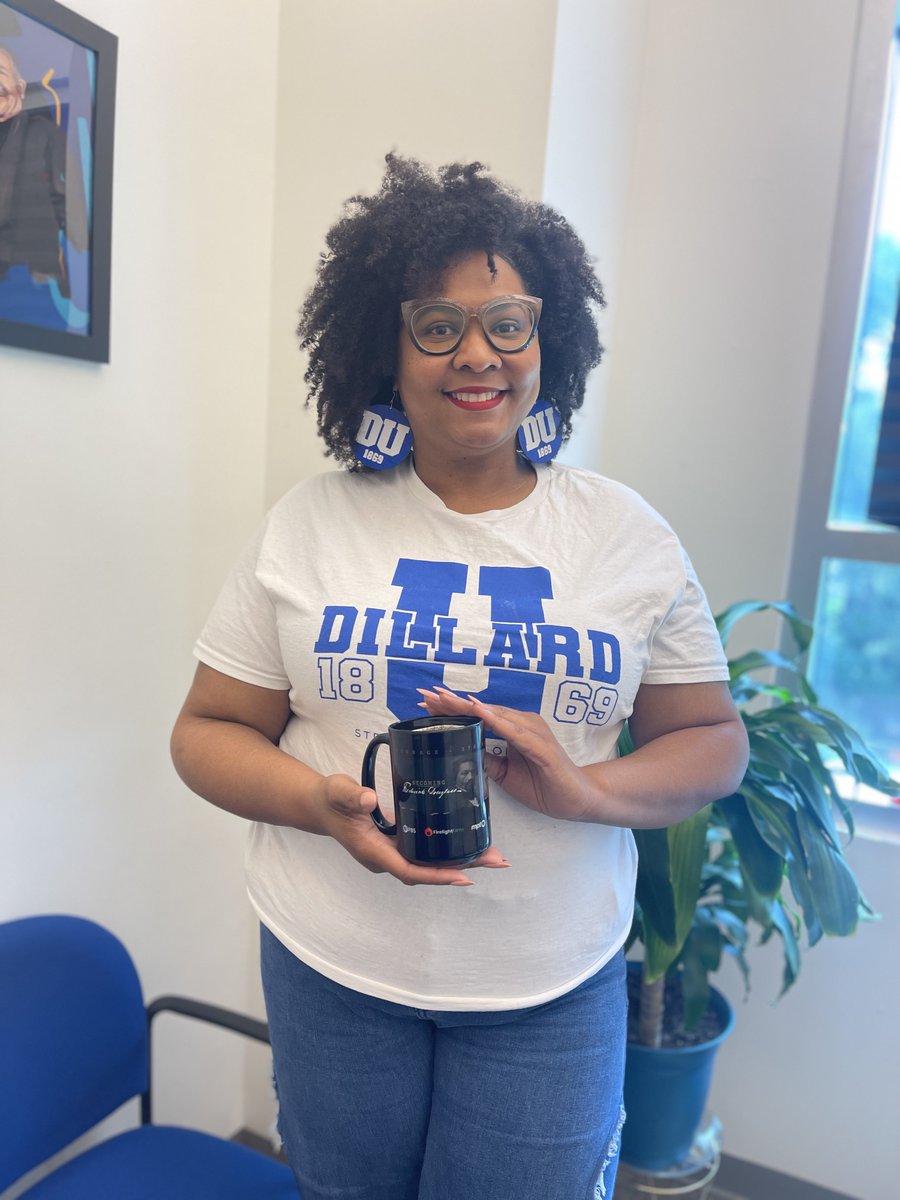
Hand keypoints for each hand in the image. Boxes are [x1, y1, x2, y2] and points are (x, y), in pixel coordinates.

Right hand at [312, 771, 508, 885]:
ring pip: (430, 863)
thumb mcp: (338, 792)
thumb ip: (352, 795)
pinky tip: (467, 841)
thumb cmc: (330, 799)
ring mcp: (392, 852)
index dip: (436, 875)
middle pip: (428, 871)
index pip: (409, 870)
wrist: (320, 806)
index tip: (464, 876)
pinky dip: (447, 850)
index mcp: (374, 851)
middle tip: (497, 860)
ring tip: (492, 854)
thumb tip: (369, 800)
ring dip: (460, 860)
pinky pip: (426, 852)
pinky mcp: (398, 843)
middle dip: (462, 868)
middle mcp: (386, 858)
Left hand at [418, 687, 595, 821]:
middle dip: (452, 702)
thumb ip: (486, 759)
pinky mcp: (541, 746)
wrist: (576, 799)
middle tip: (425, 694)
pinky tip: (481, 714)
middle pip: (482, 709)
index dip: (452, 708)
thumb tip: (460, 753)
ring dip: (469, 707)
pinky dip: (497, 722)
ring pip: (495, 715)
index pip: (477, 714)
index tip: (426, 703)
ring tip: (444, 700)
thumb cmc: (543, 784)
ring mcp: (533, 732)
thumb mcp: (504, 774)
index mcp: (513, 728)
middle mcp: (522, 723)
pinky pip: (516, 732)